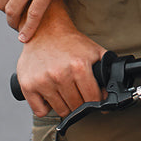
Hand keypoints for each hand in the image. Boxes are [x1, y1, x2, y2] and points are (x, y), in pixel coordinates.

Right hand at [15, 1, 105, 117]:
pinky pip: (40, 111)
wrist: (44, 29)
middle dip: (80, 103)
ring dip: (64, 105)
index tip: (94, 101)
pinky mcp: (28, 85)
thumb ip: (106, 69)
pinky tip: (50, 95)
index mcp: (78, 66)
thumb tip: (112, 91)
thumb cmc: (69, 42)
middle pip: (76, 107)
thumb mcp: (93, 50)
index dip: (96, 102)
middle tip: (78, 93)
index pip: (92, 99)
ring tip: (64, 91)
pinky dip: (46, 107)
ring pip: (60, 110)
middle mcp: (60, 74)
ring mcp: (42, 81)